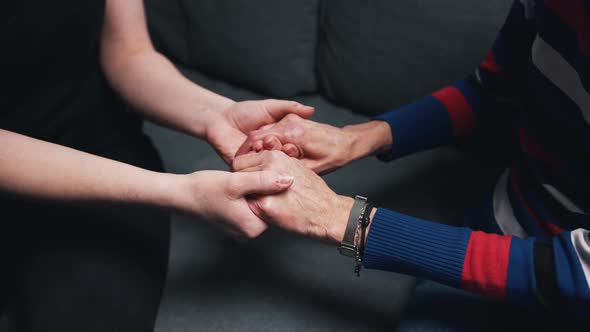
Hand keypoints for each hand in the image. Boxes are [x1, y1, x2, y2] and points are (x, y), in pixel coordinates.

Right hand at [167, 169, 293, 239]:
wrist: (182, 194)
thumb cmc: (205, 188)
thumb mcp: (237, 181)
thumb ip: (264, 181)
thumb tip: (289, 180)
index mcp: (253, 228)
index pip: (276, 205)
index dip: (272, 185)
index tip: (263, 172)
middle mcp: (249, 233)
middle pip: (268, 206)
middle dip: (264, 188)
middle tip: (250, 175)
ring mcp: (242, 229)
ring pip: (259, 204)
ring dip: (255, 190)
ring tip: (243, 179)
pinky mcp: (235, 222)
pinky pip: (249, 207)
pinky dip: (247, 194)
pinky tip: (239, 184)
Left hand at [204, 100, 313, 163]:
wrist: (220, 117)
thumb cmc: (245, 111)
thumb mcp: (271, 107)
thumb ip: (290, 108)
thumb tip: (311, 110)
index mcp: (277, 145)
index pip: (290, 153)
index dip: (293, 151)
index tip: (293, 147)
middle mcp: (267, 157)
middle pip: (280, 163)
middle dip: (280, 157)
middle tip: (276, 147)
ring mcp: (255, 165)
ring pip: (266, 170)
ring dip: (266, 161)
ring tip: (263, 148)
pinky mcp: (241, 170)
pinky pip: (249, 174)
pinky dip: (253, 168)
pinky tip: (254, 156)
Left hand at [233, 150, 353, 242]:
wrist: (326, 212)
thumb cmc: (312, 191)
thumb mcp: (294, 166)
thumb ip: (273, 164)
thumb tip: (255, 164)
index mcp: (274, 156)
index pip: (241, 160)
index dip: (242, 171)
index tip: (246, 179)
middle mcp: (268, 167)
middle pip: (238, 173)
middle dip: (242, 182)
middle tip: (252, 192)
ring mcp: (264, 187)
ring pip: (242, 189)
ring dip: (247, 195)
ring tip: (261, 200)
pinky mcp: (264, 206)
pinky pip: (249, 206)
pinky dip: (254, 209)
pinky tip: (267, 210)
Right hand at [235, 114, 391, 173]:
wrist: (348, 142)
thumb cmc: (334, 156)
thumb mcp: (313, 168)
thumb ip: (289, 169)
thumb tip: (269, 180)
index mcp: (292, 134)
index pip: (259, 140)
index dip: (246, 155)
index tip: (238, 169)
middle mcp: (289, 123)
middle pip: (257, 135)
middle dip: (246, 151)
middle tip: (237, 169)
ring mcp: (291, 119)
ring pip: (263, 131)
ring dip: (254, 147)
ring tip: (246, 165)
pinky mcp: (292, 120)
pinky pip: (272, 130)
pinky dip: (264, 141)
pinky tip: (261, 156)